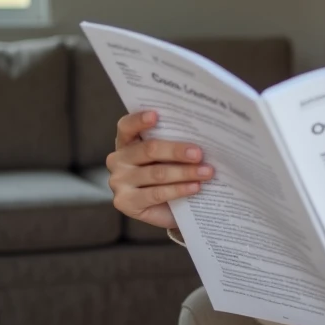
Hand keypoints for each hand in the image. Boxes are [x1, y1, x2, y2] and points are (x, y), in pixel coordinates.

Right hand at [106, 110, 213, 229]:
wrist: (166, 209)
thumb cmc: (169, 173)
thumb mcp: (169, 156)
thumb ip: (174, 142)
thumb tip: (201, 135)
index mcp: (127, 141)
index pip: (127, 126)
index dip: (139, 120)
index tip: (156, 115)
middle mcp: (118, 159)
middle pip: (148, 150)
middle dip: (177, 151)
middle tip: (199, 153)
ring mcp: (119, 182)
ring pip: (156, 173)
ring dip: (185, 172)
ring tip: (206, 172)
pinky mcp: (125, 202)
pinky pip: (156, 194)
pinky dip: (179, 190)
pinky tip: (195, 187)